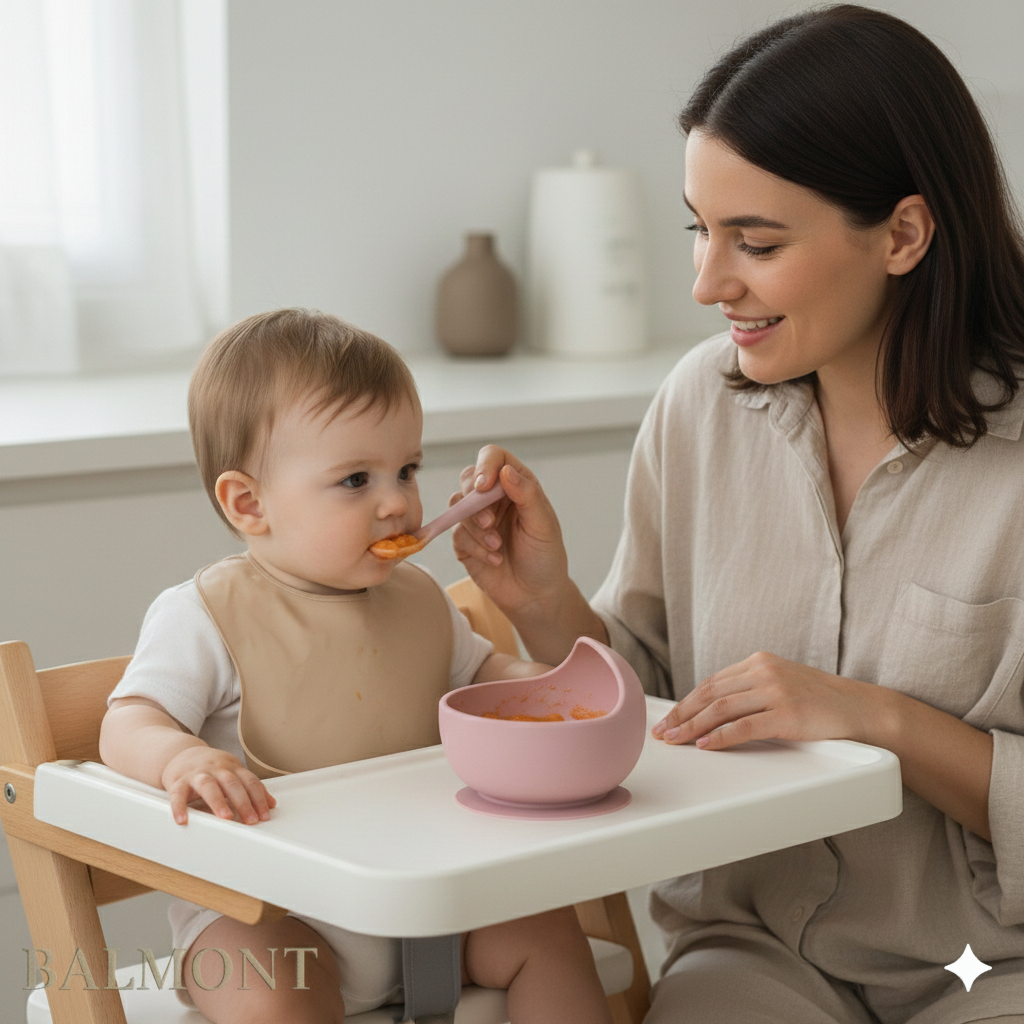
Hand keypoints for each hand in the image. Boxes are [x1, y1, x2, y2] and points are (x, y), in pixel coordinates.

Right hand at [161, 745, 275, 825]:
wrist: (181, 754)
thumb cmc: (210, 768)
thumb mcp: (232, 772)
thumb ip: (249, 787)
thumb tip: (271, 803)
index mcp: (232, 767)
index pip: (249, 781)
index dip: (259, 798)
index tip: (265, 814)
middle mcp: (216, 768)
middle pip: (232, 783)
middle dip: (244, 802)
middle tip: (251, 819)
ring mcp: (197, 774)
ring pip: (209, 785)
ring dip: (218, 802)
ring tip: (226, 817)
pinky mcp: (178, 781)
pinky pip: (178, 794)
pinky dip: (180, 807)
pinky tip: (183, 820)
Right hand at [451, 446, 569, 617]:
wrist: (535, 595)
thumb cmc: (545, 557)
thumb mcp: (543, 525)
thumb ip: (527, 494)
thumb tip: (505, 470)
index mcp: (517, 485)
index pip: (493, 457)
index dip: (485, 465)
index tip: (485, 487)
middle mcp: (494, 498)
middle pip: (469, 478)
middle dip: (475, 500)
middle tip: (490, 523)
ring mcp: (477, 519)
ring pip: (458, 505)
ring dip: (476, 528)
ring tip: (498, 546)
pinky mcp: (465, 541)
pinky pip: (457, 533)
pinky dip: (475, 547)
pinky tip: (495, 559)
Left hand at [651, 652, 879, 749]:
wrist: (860, 708)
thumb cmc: (820, 701)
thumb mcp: (781, 684)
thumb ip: (750, 690)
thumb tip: (712, 709)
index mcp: (759, 662)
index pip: (712, 682)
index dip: (686, 702)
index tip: (669, 718)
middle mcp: (764, 672)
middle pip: (710, 694)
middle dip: (682, 714)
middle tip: (662, 732)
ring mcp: (776, 691)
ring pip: (721, 709)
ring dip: (693, 726)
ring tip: (676, 741)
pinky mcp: (787, 714)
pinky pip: (744, 726)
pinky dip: (720, 736)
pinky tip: (705, 745)